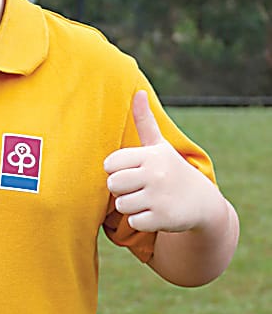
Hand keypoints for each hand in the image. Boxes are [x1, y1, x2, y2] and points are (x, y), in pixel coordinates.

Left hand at [103, 90, 217, 233]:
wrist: (202, 202)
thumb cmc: (172, 170)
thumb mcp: (160, 146)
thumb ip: (145, 121)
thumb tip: (138, 91)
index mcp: (151, 155)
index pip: (110, 164)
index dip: (117, 170)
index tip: (131, 171)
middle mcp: (155, 174)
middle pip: (112, 185)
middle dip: (121, 189)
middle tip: (138, 188)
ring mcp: (159, 197)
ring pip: (121, 205)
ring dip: (131, 206)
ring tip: (147, 200)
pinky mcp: (163, 218)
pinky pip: (133, 222)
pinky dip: (141, 221)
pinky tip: (155, 213)